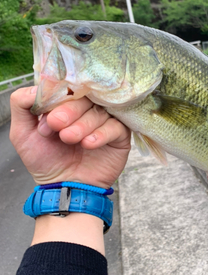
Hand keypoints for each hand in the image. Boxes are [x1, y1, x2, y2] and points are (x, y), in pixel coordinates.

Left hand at [10, 86, 130, 188]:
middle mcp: (86, 110)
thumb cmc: (45, 162)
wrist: (64, 188)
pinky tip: (89, 145)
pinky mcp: (119, 136)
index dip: (57, 98)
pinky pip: (115, 126)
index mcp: (66, 104)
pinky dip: (101, 134)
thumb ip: (21, 104)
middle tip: (57, 126)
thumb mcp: (22, 133)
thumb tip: (37, 86)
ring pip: (99, 111)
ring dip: (82, 125)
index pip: (66, 87)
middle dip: (69, 111)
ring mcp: (104, 121)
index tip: (47, 119)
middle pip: (84, 96)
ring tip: (70, 139)